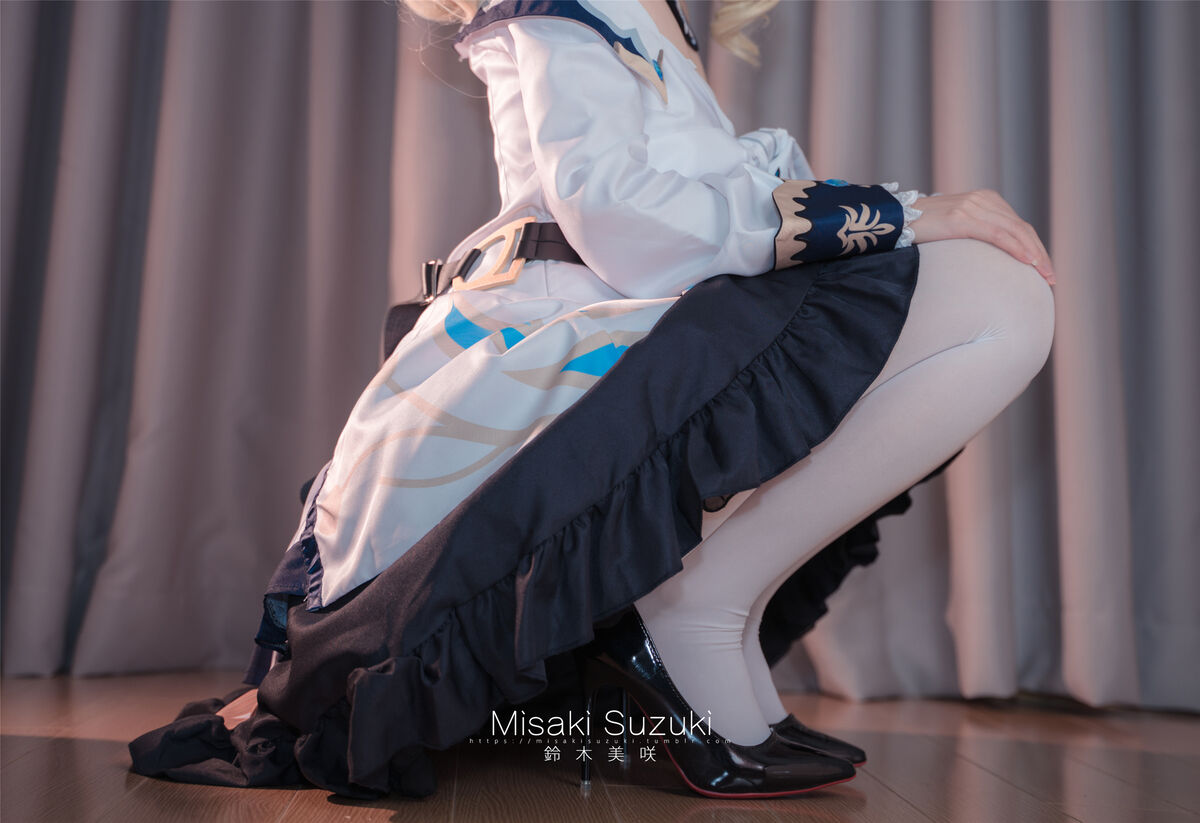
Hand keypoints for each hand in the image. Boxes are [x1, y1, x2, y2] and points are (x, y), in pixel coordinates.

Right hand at [909, 190, 1055, 284]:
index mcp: (984, 199)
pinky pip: (997, 235)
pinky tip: (1028, 263)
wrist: (893, 218)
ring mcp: (972, 207)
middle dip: (1040, 254)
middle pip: (1021, 228)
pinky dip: (1016, 249)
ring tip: (1044, 276)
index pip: (1018, 225)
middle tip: (1050, 278)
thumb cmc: (920, 228)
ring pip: (1014, 232)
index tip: (1043, 269)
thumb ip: (974, 232)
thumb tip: (987, 256)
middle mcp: (982, 199)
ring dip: (1034, 255)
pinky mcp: (962, 218)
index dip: (1034, 247)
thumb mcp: (953, 226)